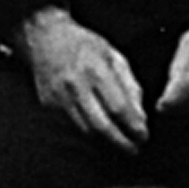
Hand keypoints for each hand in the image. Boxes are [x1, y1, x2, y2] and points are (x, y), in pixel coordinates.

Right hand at [18, 7, 147, 152]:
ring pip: (85, 130)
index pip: (118, 107)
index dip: (133, 126)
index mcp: (95, 70)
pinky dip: (87, 132)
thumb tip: (140, 117)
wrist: (45, 38)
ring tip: (119, 143)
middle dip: (120, 142)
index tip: (143, 135)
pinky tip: (98, 132)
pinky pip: (71, 126)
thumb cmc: (84, 45)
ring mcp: (58, 97)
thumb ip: (130, 86)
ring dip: (104, 141)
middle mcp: (75, 85)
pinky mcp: (47, 104)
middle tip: (134, 149)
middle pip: (100, 125)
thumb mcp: (114, 57)